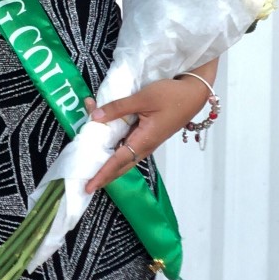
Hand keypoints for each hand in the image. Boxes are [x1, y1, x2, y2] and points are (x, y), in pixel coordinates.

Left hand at [80, 77, 211, 192]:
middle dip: (103, 174)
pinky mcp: (147, 133)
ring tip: (89, 160)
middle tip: (85, 183)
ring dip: (106, 157)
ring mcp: (147, 140)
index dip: (102, 174)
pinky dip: (113, 141)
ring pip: (123, 155)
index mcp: (144, 140)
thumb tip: (95, 117)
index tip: (89, 186)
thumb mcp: (143, 98)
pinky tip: (102, 133)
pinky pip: (127, 143)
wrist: (193, 93)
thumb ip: (118, 108)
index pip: (118, 162)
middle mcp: (145, 145)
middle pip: (120, 165)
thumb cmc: (171, 96)